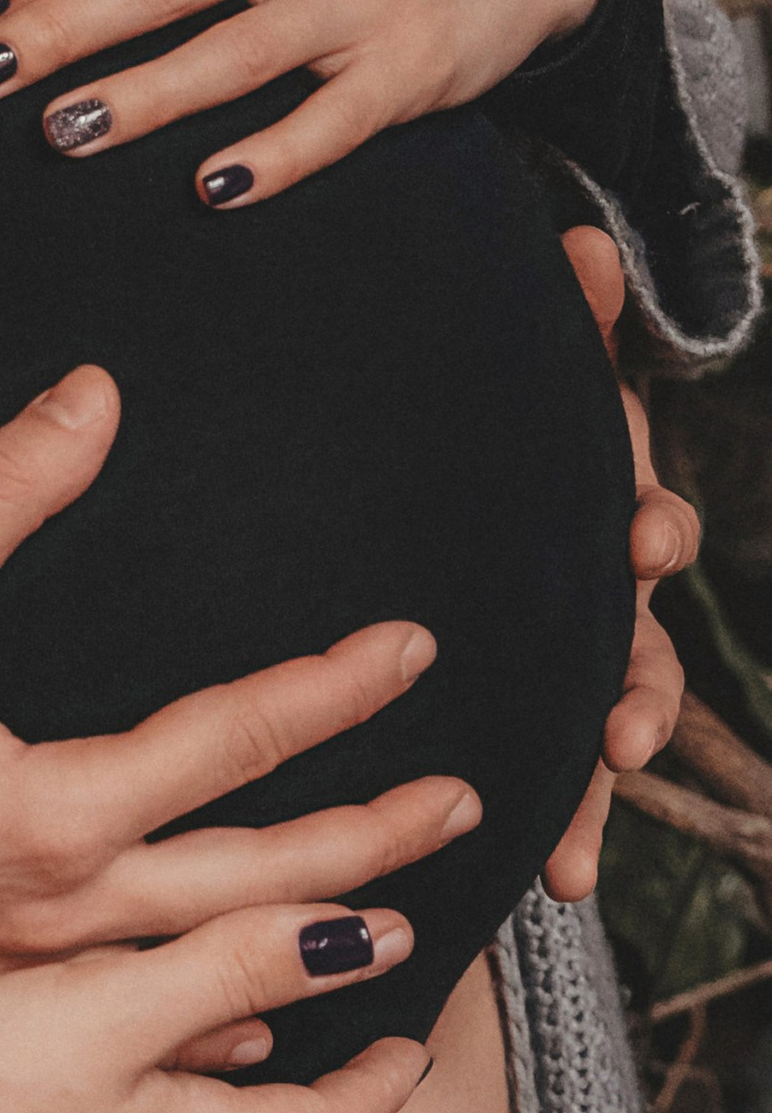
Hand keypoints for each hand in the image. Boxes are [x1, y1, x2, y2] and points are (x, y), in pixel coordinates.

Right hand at [0, 363, 477, 982]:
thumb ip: (1, 489)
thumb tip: (93, 396)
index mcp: (48, 813)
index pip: (229, 740)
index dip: (330, 689)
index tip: (412, 649)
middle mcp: (54, 908)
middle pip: (252, 878)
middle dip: (370, 841)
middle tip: (467, 808)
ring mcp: (22, 969)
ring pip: (206, 972)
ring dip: (307, 941)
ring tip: (397, 933)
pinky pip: (134, 1022)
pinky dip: (212, 1014)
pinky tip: (253, 1027)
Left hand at [543, 225, 697, 899]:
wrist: (461, 498)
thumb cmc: (507, 436)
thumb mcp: (530, 384)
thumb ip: (564, 324)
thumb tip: (579, 231)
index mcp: (604, 508)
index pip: (645, 515)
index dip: (650, 526)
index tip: (642, 538)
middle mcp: (609, 593)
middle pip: (642, 643)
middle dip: (639, 690)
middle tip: (620, 727)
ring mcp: (583, 662)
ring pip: (609, 729)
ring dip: (604, 790)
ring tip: (580, 850)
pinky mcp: (544, 718)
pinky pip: (568, 784)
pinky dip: (571, 831)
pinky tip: (559, 881)